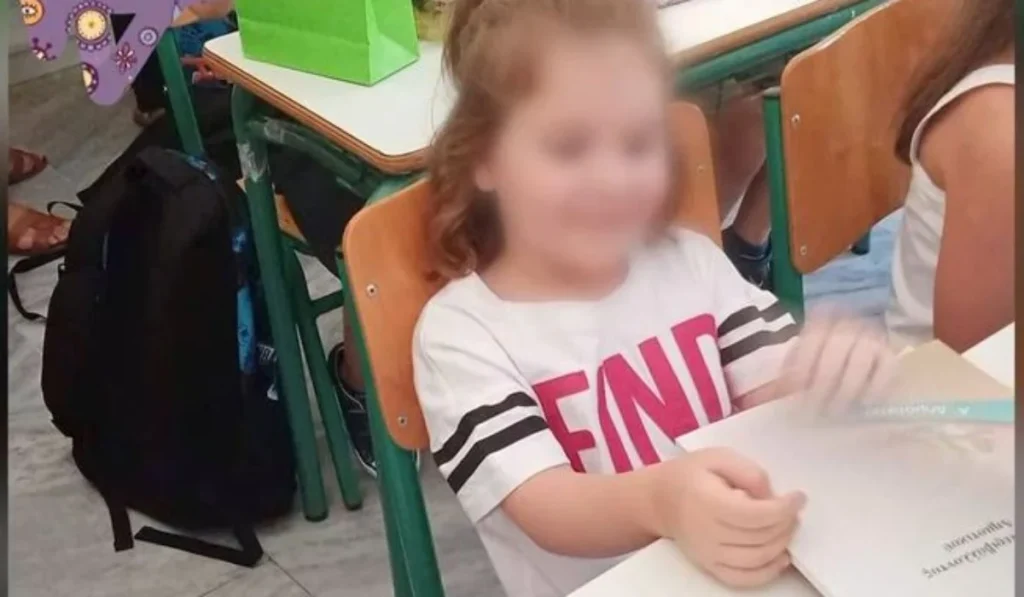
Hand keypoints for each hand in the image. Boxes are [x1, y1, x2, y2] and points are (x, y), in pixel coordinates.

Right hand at [655, 448, 805, 587]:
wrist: (659, 499)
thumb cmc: (690, 475)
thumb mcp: (719, 457)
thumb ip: (749, 472)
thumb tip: (772, 497)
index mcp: (708, 502)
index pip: (756, 515)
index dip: (784, 508)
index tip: (798, 497)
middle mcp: (707, 532)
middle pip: (761, 537)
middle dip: (786, 523)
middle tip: (792, 509)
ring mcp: (708, 553)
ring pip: (757, 559)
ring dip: (782, 544)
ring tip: (787, 527)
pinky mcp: (710, 566)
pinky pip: (743, 578)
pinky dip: (768, 572)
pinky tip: (780, 557)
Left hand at [781, 309, 897, 415]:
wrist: (860, 348)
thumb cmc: (823, 359)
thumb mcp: (800, 363)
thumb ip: (781, 380)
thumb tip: (753, 401)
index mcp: (819, 320)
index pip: (809, 341)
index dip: (800, 368)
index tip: (795, 392)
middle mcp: (847, 323)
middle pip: (834, 352)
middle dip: (822, 384)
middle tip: (814, 409)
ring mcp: (871, 336)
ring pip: (860, 361)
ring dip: (846, 389)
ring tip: (836, 410)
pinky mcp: (891, 354)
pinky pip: (886, 370)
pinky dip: (874, 388)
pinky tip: (862, 403)